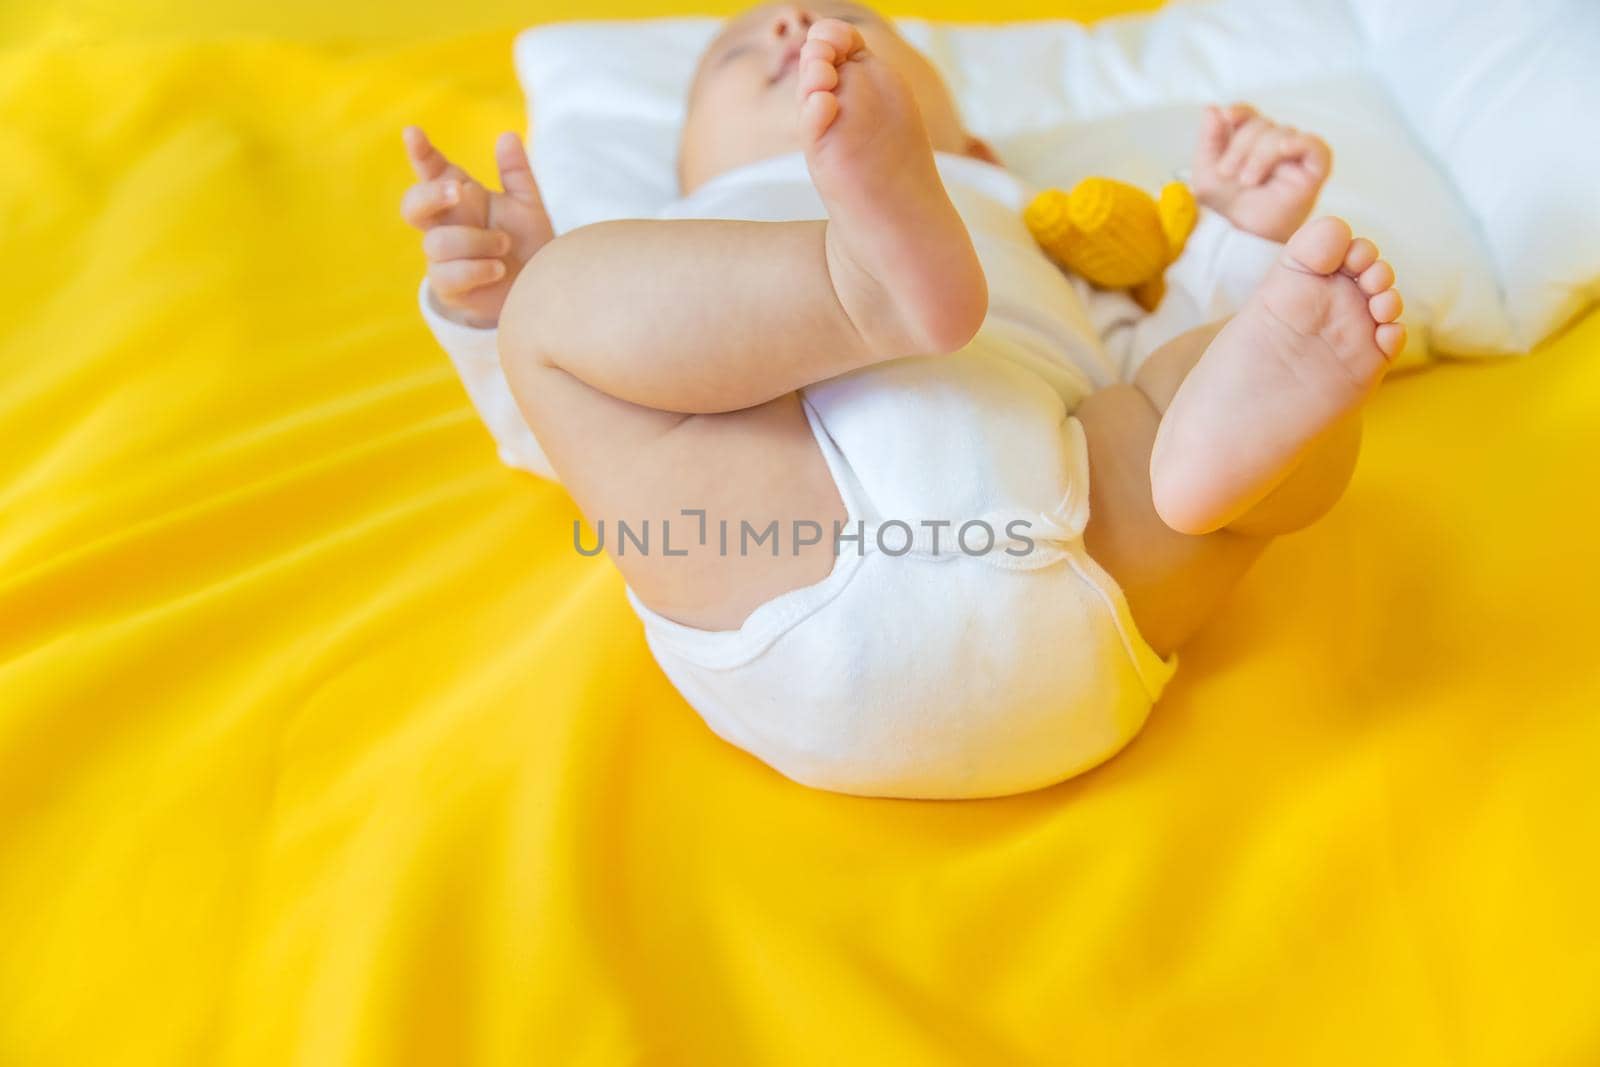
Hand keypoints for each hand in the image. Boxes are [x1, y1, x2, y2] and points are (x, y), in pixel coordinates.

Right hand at [400, 126, 553, 327]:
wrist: (537, 290)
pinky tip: (497, 269)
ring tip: (504, 247)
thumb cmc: (528, 246)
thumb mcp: (528, 205)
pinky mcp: (447, 286)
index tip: (413, 132)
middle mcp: (445, 224)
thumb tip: (508, 135)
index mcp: (460, 198)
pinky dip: (476, 269)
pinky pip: (446, 274)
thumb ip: (516, 173)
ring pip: (437, 242)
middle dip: (431, 196)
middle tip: (459, 191)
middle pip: (412, 205)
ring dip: (476, 241)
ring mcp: (442, 256)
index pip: (432, 170)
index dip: (420, 152)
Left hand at [1191, 103, 1331, 243]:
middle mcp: (1274, 146)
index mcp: (1249, 142)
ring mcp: (1295, 158)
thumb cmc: (1224, 208)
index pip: (1249, 115)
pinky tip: (1283, 150)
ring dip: (1260, 154)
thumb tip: (1213, 108)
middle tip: (1227, 173)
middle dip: (1241, 146)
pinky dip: (1299, 143)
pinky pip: (1315, 147)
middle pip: (1263, 124)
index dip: (1239, 112)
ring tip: (1247, 181)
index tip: (1225, 118)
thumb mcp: (1206, 171)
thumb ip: (1209, 138)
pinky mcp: (1314, 172)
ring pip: (1282, 133)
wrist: (1238, 239)